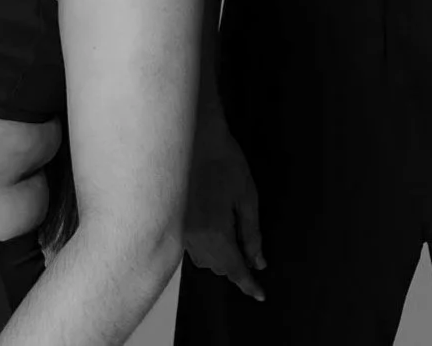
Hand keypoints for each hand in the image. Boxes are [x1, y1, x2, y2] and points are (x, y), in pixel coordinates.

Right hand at [182, 112, 264, 299]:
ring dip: (220, 258)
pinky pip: (192, 248)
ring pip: (203, 260)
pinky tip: (215, 233)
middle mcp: (193, 239)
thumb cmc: (224, 162)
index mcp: (215, 233)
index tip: (259, 294)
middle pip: (217, 267)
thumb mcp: (247, 196)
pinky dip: (207, 248)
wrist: (191, 137)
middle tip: (253, 261)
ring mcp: (179, 232)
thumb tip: (258, 260)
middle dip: (236, 268)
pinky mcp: (172, 223)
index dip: (248, 284)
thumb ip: (252, 233)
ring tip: (236, 245)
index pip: (234, 268)